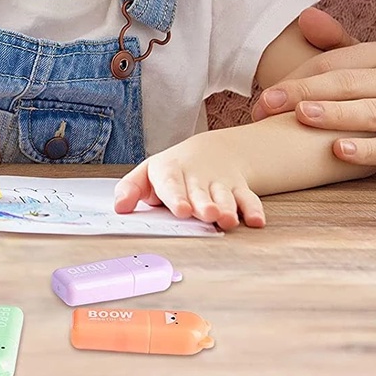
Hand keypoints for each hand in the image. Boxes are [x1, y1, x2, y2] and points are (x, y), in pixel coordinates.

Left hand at [113, 133, 264, 229]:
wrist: (208, 154)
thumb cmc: (170, 172)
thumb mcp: (147, 175)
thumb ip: (131, 190)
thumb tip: (118, 208)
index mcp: (170, 172)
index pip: (171, 183)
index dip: (177, 196)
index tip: (181, 210)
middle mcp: (196, 177)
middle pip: (201, 192)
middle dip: (204, 204)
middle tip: (207, 214)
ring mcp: (219, 183)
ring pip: (225, 196)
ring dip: (229, 208)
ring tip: (227, 220)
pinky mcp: (238, 189)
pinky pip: (249, 198)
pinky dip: (254, 209)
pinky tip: (256, 221)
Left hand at [250, 7, 375, 174]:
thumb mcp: (357, 68)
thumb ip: (331, 43)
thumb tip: (305, 16)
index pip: (330, 64)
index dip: (294, 80)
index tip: (263, 100)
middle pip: (345, 84)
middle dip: (302, 94)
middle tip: (267, 107)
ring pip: (368, 113)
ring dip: (333, 115)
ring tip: (303, 117)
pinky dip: (366, 150)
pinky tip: (338, 151)